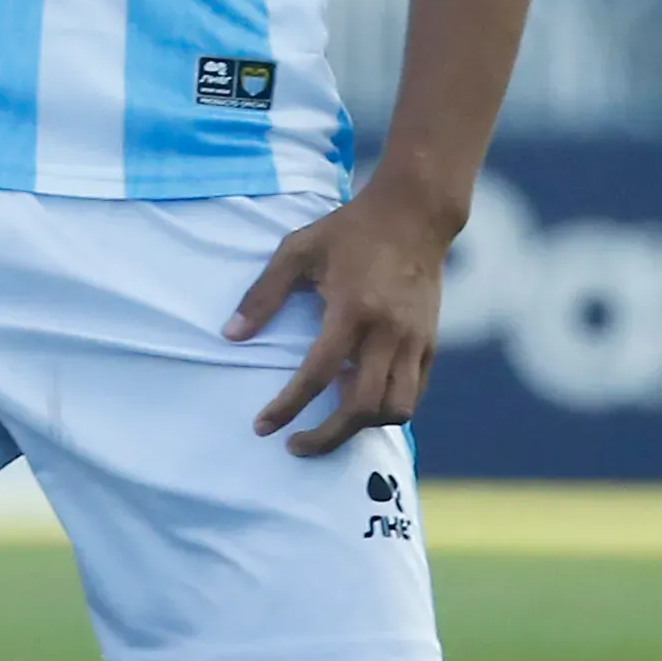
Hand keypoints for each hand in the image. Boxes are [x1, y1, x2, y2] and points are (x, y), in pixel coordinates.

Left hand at [223, 179, 453, 456]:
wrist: (413, 214)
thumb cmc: (349, 230)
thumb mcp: (297, 250)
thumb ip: (263, 294)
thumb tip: (231, 335)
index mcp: (352, 309)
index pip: (317, 374)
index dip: (288, 407)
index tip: (263, 427)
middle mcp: (388, 332)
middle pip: (362, 406)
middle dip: (327, 436)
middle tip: (296, 445)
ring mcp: (414, 341)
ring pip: (396, 408)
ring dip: (361, 426)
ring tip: (331, 421)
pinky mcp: (430, 343)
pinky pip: (414, 394)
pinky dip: (388, 409)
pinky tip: (362, 404)